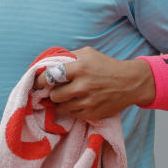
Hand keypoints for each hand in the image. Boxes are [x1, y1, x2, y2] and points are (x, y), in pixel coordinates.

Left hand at [31, 47, 154, 121]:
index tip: (37, 83)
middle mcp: (82, 86)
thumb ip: (69, 57)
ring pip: (61, 107)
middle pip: (53, 95)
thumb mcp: (89, 53)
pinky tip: (77, 102)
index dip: (40, 81)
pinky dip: (72, 109)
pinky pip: (72, 114)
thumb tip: (50, 62)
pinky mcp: (92, 113)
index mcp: (79, 68)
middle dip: (52, 93)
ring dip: (61, 102)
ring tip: (67, 96)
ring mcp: (87, 101)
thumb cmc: (107, 66)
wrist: (130, 82)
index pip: (50, 76)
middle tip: (56, 90)